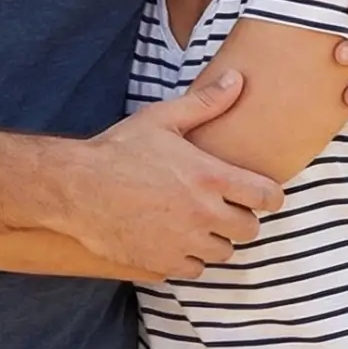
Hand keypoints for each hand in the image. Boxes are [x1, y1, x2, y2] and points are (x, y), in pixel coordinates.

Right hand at [66, 71, 284, 279]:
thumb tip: (238, 79)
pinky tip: (174, 236)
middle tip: (223, 205)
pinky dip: (189, 257)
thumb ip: (206, 102)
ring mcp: (184, 244)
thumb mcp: (163, 118)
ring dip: (216, 239)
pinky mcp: (163, 264)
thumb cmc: (119, 148)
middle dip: (241, 217)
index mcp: (210, 178)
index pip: (267, 197)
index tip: (261, 192)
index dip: (270, 195)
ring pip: (223, 253)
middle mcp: (203, 215)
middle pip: (250, 230)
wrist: (77, 187)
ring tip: (196, 220)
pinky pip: (194, 269)